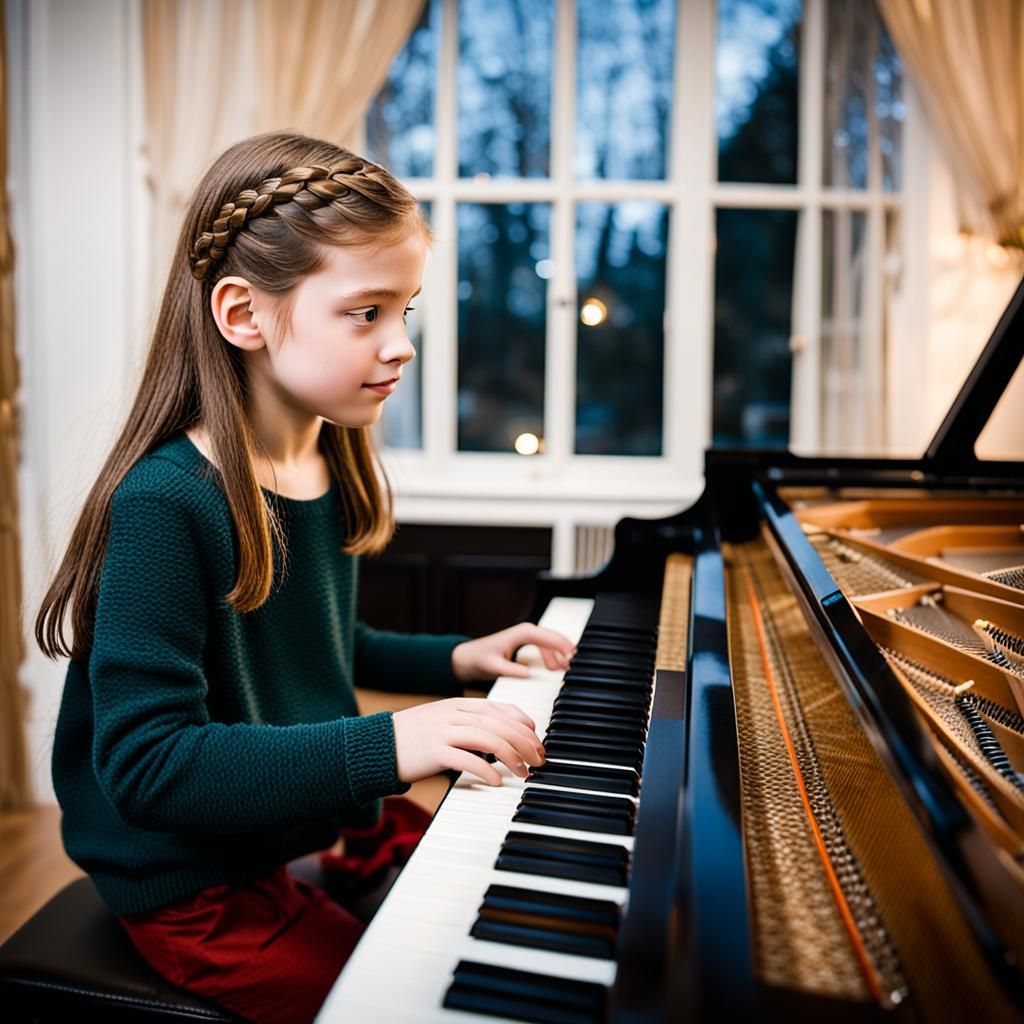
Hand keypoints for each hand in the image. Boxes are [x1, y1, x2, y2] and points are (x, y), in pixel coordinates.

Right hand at [391, 697, 545, 786]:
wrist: (375, 746)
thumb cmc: (413, 738)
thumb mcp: (444, 722)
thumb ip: (469, 724)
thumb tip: (502, 738)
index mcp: (457, 704)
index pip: (499, 708)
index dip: (522, 722)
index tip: (536, 737)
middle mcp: (453, 714)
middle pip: (499, 723)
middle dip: (525, 741)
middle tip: (539, 759)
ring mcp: (443, 731)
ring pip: (488, 738)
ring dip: (512, 756)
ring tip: (524, 772)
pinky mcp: (433, 751)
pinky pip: (466, 759)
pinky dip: (486, 770)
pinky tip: (497, 781)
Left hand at [451, 623, 576, 683]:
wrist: (468, 658)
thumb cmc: (480, 659)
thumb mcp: (494, 667)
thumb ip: (512, 670)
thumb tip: (530, 675)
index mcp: (522, 633)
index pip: (548, 637)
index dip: (562, 646)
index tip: (574, 656)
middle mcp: (526, 631)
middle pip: (554, 637)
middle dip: (567, 648)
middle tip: (579, 663)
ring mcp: (527, 636)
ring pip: (552, 642)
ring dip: (562, 653)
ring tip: (570, 668)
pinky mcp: (527, 642)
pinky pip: (546, 647)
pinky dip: (554, 655)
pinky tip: (557, 667)